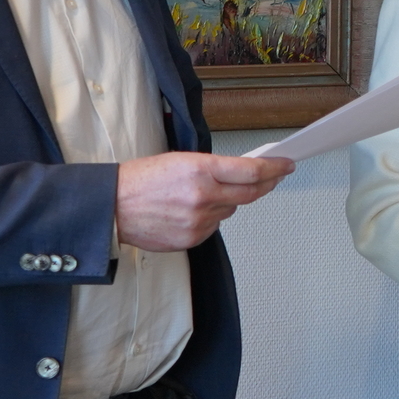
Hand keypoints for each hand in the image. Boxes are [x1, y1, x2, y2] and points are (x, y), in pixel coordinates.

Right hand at [115, 151, 294, 251]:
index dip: (275, 168)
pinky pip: (215, 225)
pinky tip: (192, 210)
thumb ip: (214, 167)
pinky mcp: (193, 239)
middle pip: (251, 192)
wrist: (112, 206)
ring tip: (205, 193)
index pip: (252, 171)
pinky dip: (211, 216)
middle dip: (267, 184)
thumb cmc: (140, 180)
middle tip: (274, 177)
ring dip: (229, 200)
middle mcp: (203, 196)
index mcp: (200, 170)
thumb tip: (243, 171)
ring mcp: (199, 220)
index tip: (286, 165)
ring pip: (232, 209)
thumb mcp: (180, 160)